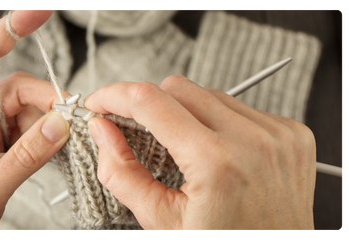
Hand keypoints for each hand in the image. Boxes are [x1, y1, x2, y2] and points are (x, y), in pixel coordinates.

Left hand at [0, 9, 71, 231]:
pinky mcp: (1, 147)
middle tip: (73, 117)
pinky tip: (59, 147)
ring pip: (28, 109)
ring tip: (68, 139)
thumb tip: (61, 124)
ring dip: (51, 120)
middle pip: (15, 87)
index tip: (40, 12)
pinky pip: (32, 130)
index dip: (8, 31)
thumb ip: (23, 159)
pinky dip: (50, 136)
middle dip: (46, 98)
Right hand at [84, 75, 316, 231]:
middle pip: (177, 88)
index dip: (115, 95)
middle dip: (149, 105)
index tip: (100, 102)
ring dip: (185, 112)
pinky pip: (239, 106)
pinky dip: (218, 121)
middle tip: (139, 129)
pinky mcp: (291, 133)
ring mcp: (276, 133)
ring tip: (186, 149)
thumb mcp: (161, 222)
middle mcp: (251, 139)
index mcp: (214, 162)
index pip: (149, 101)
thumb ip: (121, 172)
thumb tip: (102, 130)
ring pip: (208, 93)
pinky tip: (218, 151)